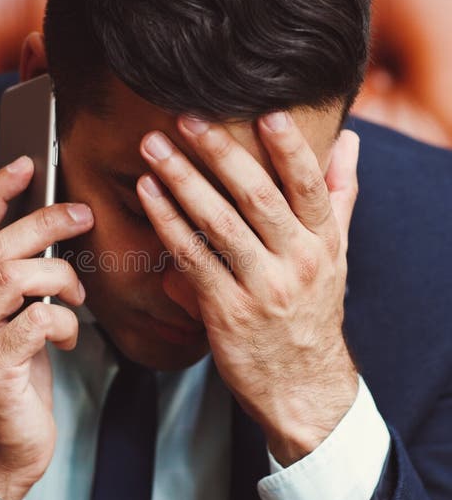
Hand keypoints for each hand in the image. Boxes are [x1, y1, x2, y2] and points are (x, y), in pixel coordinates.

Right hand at [0, 156, 93, 499]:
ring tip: (77, 295)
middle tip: (82, 216)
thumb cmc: (7, 384)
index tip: (26, 165)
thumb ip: (12, 285)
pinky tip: (69, 337)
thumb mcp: (3, 326)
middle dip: (45, 223)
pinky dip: (63, 319)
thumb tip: (50, 236)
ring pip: (14, 276)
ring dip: (59, 277)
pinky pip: (36, 320)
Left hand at [137, 112, 359, 465]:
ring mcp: (261, 288)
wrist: (302, 387)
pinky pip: (192, 259)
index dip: (290, 149)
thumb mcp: (336, 255)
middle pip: (257, 197)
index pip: (309, 187)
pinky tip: (149, 194)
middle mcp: (297, 262)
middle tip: (187, 118)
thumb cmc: (312, 312)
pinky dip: (169, 223)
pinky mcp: (226, 312)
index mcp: (323, 243)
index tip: (267, 112)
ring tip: (154, 147)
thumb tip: (348, 142)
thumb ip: (339, 195)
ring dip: (182, 181)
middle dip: (219, 153)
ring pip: (218, 224)